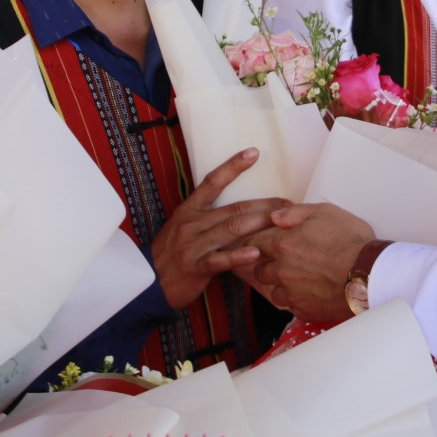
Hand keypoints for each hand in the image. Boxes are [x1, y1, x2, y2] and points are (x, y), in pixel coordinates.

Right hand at [149, 148, 286, 308]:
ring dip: (259, 225)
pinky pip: (220, 260)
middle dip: (264, 206)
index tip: (253, 152)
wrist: (149, 283)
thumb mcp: (184, 228)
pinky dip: (239, 256)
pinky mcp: (195, 267)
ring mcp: (192, 245)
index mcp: (189, 210)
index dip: (233, 166)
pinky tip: (256, 253)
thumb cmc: (172, 254)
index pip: (212, 182)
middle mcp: (191, 223)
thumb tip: (242, 211)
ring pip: (231, 230)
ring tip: (281, 223)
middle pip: (233, 209)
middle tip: (288, 204)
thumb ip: (208, 218)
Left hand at [244, 202, 375, 320]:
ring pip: (274, 292)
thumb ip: (295, 213)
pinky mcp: (304, 310)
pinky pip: (292, 306)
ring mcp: (292, 293)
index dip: (257, 244)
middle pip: (259, 271)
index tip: (259, 245)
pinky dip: (297, 300)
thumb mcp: (325, 213)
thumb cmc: (351, 241)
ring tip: (297, 280)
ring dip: (281, 286)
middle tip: (280, 262)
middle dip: (266, 265)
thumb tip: (274, 216)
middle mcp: (282, 271)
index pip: (255, 245)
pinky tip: (309, 293)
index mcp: (283, 245)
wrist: (369, 274)